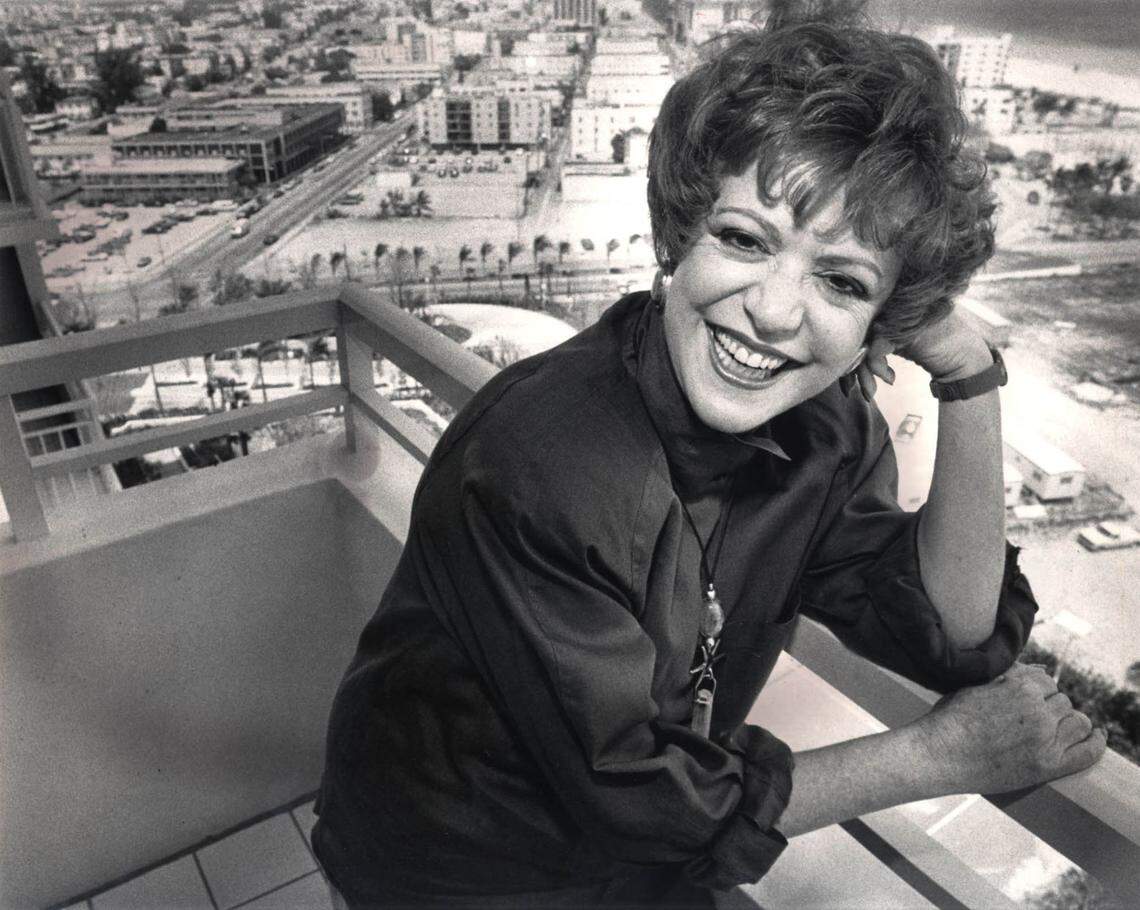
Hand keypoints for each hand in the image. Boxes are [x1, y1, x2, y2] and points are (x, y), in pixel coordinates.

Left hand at [850, 307, 993, 401]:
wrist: (964, 358)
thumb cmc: (929, 350)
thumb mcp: (898, 342)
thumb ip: (874, 339)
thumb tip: (843, 354)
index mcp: (891, 302)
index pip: (860, 323)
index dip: (849, 352)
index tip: (846, 379)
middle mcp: (895, 302)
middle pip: (859, 331)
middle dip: (852, 365)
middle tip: (849, 388)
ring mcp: (904, 311)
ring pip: (866, 339)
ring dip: (864, 370)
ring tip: (870, 389)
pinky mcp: (909, 324)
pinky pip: (878, 344)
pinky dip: (877, 365)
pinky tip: (889, 378)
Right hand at [913, 663, 1106, 794]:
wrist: (939, 755)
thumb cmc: (951, 720)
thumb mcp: (977, 686)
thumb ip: (1011, 676)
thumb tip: (1041, 670)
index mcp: (1019, 686)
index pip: (1047, 683)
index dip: (1039, 692)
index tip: (1030, 702)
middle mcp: (1037, 710)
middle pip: (1064, 702)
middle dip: (1052, 708)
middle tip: (1034, 721)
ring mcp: (1045, 738)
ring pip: (1079, 723)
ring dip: (1070, 723)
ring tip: (1055, 730)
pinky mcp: (1048, 765)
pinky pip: (1087, 751)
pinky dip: (1097, 743)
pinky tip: (1098, 737)